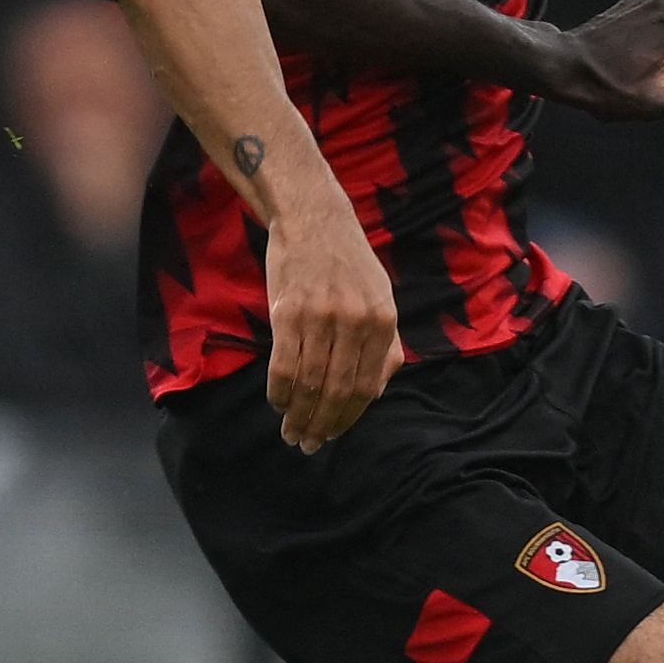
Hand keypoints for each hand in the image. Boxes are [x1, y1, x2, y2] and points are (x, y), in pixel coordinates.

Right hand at [260, 194, 403, 450]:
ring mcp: (321, 317)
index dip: (349, 417)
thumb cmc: (348, 262)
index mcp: (383, 322)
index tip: (333, 434)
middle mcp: (356, 322)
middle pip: (338, 390)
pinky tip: (277, 403)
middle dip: (322, 424)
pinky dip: (279, 391)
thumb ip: (386, 343)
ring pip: (309, 383)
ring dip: (298, 414)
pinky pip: (283, 365)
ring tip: (290, 431)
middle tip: (308, 444)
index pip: (367, 387)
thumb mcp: (381, 297)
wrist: (313, 218)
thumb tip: (377, 390)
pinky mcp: (288, 312)